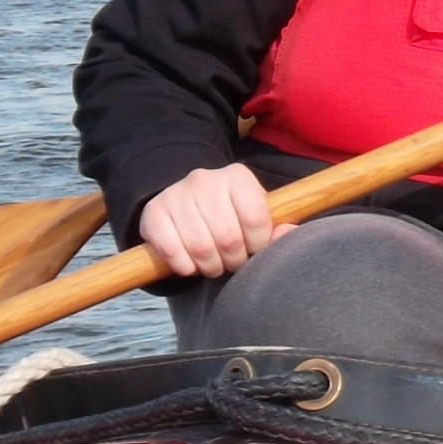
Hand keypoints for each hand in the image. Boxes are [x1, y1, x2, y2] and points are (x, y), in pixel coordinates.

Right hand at [139, 162, 281, 277]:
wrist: (183, 204)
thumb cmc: (229, 215)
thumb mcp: (255, 215)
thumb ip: (275, 227)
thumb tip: (289, 233)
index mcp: (237, 176)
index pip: (256, 218)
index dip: (259, 244)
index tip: (254, 249)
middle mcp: (205, 180)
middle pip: (229, 237)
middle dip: (235, 260)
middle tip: (233, 262)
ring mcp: (176, 194)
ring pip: (201, 248)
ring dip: (210, 267)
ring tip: (214, 264)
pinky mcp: (153, 213)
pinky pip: (172, 251)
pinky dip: (185, 267)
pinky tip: (191, 264)